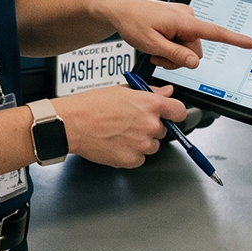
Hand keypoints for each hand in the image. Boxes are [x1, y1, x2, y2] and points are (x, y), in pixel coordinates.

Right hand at [53, 84, 187, 167]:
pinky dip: (131, 153)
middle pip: (164, 130)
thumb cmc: (92, 105)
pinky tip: (116, 143)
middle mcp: (150, 125)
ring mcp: (142, 144)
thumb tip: (167, 92)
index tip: (169, 115)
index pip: (179, 111)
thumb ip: (150, 92)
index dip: (173, 113)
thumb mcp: (123, 90)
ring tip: (120, 132)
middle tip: (131, 122)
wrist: (72, 124)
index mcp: (151, 104)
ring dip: (141, 141)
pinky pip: (140, 158)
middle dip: (151, 127)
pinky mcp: (132, 160)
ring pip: (152, 146)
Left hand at [96, 0, 251, 70]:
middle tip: (157, 55)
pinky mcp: (180, 21)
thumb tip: (196, 62)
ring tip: (155, 48)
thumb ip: (175, 54)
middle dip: (179, 58)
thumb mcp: (152, 44)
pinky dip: (171, 46)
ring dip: (173, 54)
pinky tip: (158, 43)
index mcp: (184, 21)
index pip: (215, 32)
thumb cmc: (133, 23)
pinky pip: (183, 41)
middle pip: (196, 50)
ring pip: (189, 49)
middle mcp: (188, 17)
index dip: (236, 39)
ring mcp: (184, 18)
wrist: (121, 10)